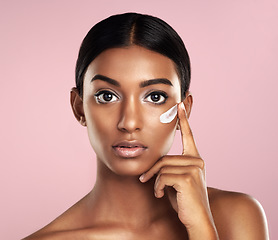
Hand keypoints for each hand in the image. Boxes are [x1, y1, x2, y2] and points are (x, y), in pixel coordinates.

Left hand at [139, 102, 217, 238]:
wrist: (196, 219)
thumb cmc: (183, 200)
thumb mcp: (175, 180)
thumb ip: (169, 167)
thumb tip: (156, 162)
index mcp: (195, 159)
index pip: (189, 136)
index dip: (184, 119)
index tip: (180, 104)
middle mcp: (197, 161)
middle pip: (164, 157)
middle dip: (152, 170)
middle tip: (145, 180)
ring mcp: (194, 168)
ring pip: (162, 167)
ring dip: (153, 180)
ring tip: (154, 190)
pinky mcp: (187, 177)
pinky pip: (162, 176)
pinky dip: (156, 186)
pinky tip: (159, 194)